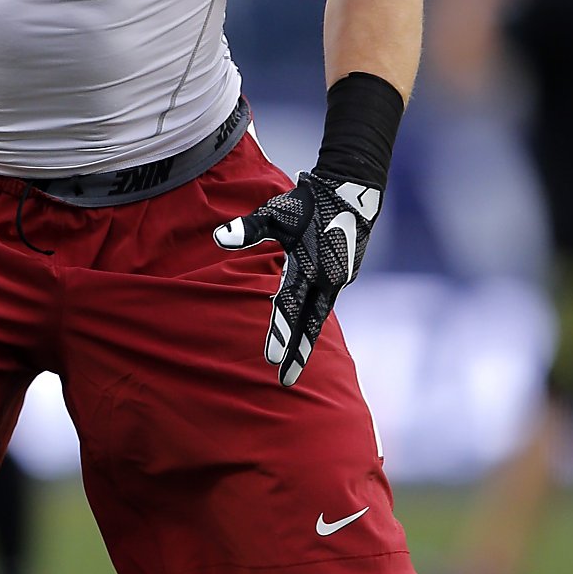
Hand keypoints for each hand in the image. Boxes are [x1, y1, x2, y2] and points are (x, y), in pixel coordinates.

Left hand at [213, 171, 380, 387]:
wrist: (353, 191)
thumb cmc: (308, 201)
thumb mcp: (276, 212)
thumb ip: (249, 229)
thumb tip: (218, 239)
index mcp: (310, 268)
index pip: (290, 307)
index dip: (281, 334)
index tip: (271, 359)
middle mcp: (327, 280)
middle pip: (309, 325)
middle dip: (297, 354)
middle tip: (285, 382)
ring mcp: (338, 281)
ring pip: (318, 318)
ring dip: (306, 342)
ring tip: (293, 366)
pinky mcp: (342, 277)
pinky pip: (323, 305)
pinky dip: (312, 321)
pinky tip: (303, 332)